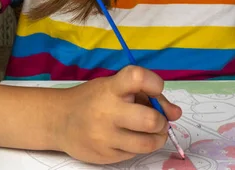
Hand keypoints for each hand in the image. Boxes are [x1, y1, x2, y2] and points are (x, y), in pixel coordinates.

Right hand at [56, 65, 181, 163]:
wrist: (59, 120)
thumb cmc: (93, 99)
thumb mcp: (114, 87)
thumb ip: (146, 95)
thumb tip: (176, 114)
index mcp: (111, 88)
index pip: (137, 77)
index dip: (154, 83)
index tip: (156, 89)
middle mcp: (107, 111)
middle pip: (149, 120)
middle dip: (161, 121)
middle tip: (156, 120)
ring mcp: (104, 136)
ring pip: (147, 143)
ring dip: (156, 137)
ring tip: (151, 132)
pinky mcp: (104, 155)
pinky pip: (134, 154)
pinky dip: (138, 146)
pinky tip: (128, 138)